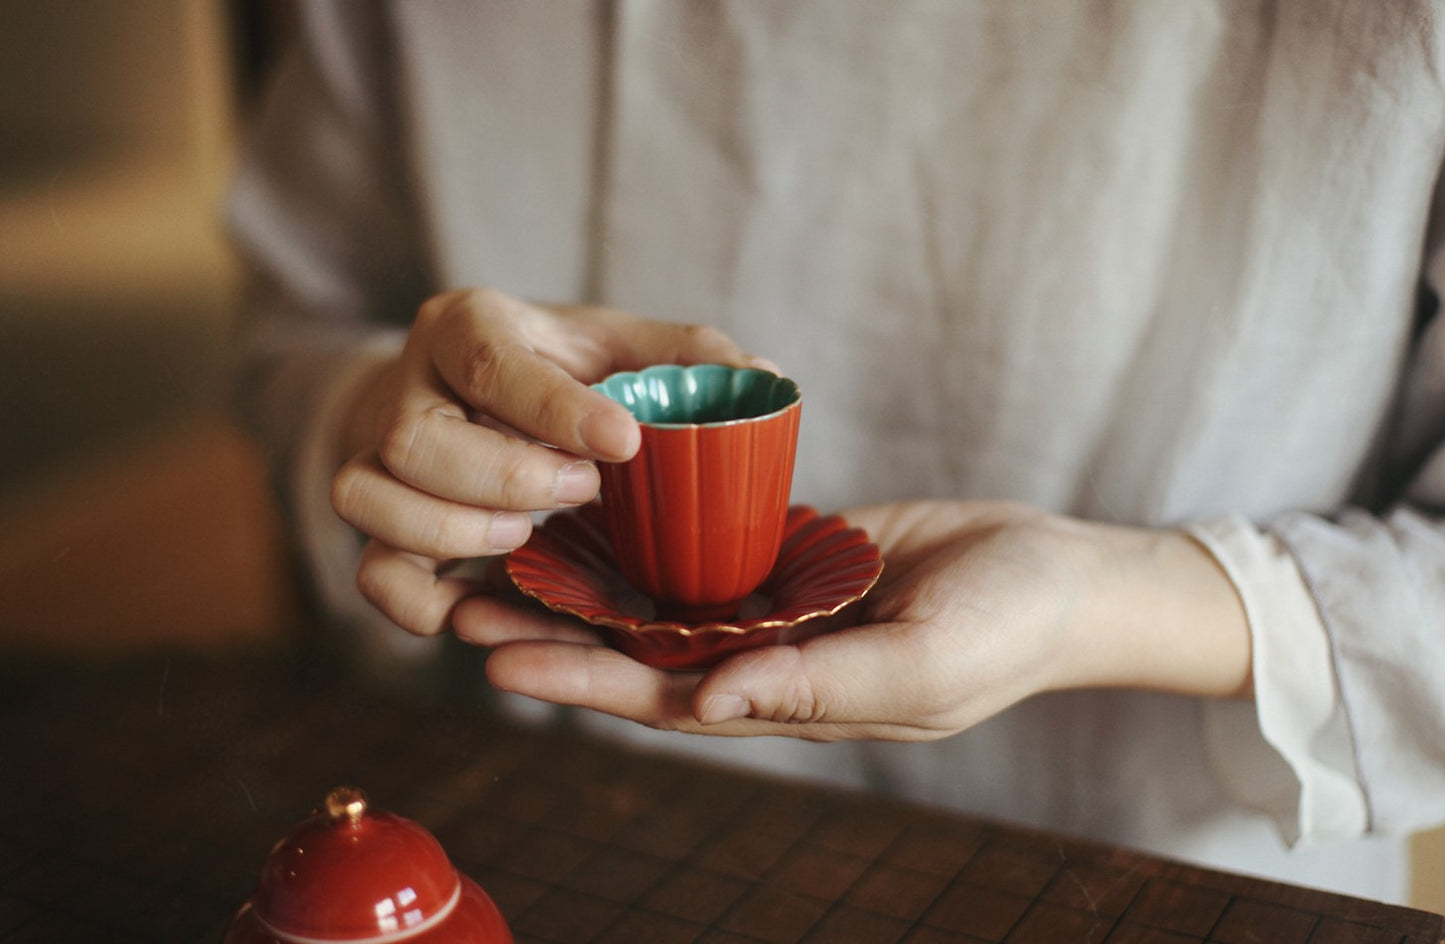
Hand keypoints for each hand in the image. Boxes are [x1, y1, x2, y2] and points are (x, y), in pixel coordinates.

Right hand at [329, 287, 765, 635]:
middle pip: (416, 440)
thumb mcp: (615, 345)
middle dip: (507, 479)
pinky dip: (421, 601)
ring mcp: (376, 455)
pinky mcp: (376, 524)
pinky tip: (480, 599)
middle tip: (583, 491)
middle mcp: (407, 386)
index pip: (492, 362)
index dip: (556, 410)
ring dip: (457, 532)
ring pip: (368, 499)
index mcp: (468, 327)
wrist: (464, 396)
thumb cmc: (557, 371)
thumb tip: (765, 375)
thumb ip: (683, 356)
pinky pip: (370, 574)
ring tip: (529, 536)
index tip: (625, 443)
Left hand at [456, 501, 1251, 740]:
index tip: (499, 659)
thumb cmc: (1006, 628)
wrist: (1059, 573)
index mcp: (790, 703)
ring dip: (590, 584)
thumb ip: (817, 686)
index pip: (663, 700)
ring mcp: (778, 611)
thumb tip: (709, 699)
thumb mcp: (920, 664)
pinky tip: (598, 511)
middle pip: (641, 653)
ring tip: (508, 554)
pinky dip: (654, 536)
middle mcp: (769, 662)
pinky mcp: (792, 560)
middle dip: (556, 634)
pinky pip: (711, 548)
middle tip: (462, 606)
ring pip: (665, 601)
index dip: (581, 683)